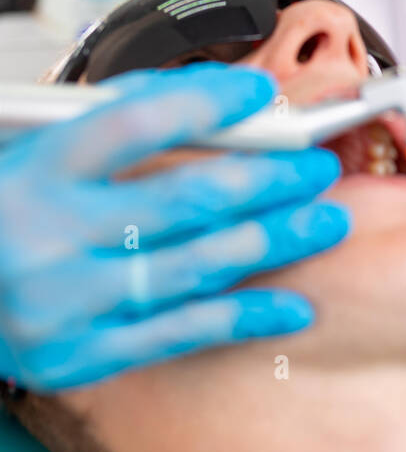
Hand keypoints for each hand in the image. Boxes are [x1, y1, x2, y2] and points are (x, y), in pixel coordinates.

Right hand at [0, 63, 349, 389]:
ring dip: (276, 240)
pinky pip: (183, 332)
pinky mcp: (80, 356)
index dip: (208, 104)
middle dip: (269, 177)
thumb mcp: (35, 148)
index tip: (262, 95)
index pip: (136, 124)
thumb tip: (213, 101)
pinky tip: (294, 305)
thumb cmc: (1, 211)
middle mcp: (49, 237)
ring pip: (197, 265)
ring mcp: (65, 302)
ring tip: (326, 219)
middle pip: (185, 198)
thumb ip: (116, 122)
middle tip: (317, 165)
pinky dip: (246, 317)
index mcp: (35, 170)